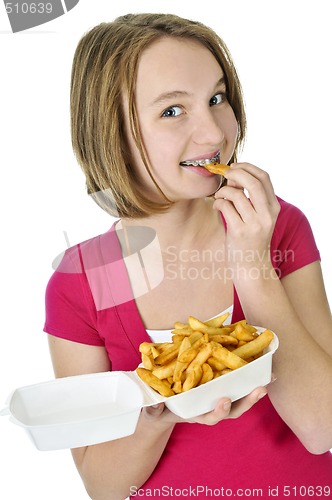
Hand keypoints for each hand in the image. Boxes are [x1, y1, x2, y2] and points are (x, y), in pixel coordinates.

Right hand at [142, 386, 266, 424]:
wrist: (162, 408)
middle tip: (259, 390)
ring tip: (268, 379)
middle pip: (232, 410)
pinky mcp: (218, 386)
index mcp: (196, 413)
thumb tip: (157, 403)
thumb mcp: (153, 410)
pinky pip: (235, 383)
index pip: (210, 417)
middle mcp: (209, 407)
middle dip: (247, 402)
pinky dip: (248, 377)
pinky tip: (261, 367)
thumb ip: (154, 408)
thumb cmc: (158, 409)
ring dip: (253, 390)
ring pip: (238, 397)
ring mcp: (215, 397)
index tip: (224, 401)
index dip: (218, 411)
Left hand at [213, 163, 279, 268]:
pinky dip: (218, 203)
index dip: (248, 167)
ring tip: (219, 196)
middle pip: (253, 182)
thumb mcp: (257, 216)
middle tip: (224, 175)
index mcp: (273, 208)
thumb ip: (250, 197)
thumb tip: (233, 176)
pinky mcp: (240, 232)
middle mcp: (267, 215)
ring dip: (223, 191)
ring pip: (236, 195)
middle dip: (236, 173)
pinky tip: (216, 207)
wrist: (251, 266)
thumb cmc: (250, 238)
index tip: (235, 167)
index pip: (264, 178)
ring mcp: (254, 224)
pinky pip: (226, 207)